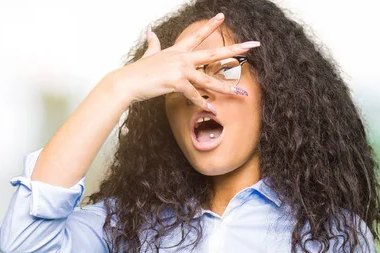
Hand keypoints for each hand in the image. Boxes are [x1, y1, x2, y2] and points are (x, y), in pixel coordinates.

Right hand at [110, 13, 259, 113]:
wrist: (127, 82)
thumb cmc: (139, 71)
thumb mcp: (149, 53)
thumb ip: (153, 42)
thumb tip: (150, 30)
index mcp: (178, 51)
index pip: (197, 35)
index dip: (211, 25)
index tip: (223, 16)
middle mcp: (182, 58)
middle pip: (213, 53)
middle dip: (234, 50)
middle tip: (252, 45)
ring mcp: (180, 70)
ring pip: (208, 79)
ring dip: (226, 88)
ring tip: (241, 93)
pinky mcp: (175, 83)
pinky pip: (194, 95)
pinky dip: (202, 103)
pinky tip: (211, 108)